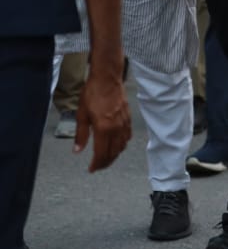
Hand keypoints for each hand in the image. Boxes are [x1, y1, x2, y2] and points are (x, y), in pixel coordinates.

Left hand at [74, 51, 131, 171]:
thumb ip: (80, 134)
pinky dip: (122, 145)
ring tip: (107, 159)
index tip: (91, 169)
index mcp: (103, 128)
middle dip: (105, 162)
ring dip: (114, 155)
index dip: (96, 164)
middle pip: (113, 152)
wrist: (107, 79)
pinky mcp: (128, 119)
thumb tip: (77, 150)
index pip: (101, 153)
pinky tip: (118, 145)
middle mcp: (116, 128)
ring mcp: (124, 124)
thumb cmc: (92, 94)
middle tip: (98, 167)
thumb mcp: (81, 114)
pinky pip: (127, 137)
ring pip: (122, 146)